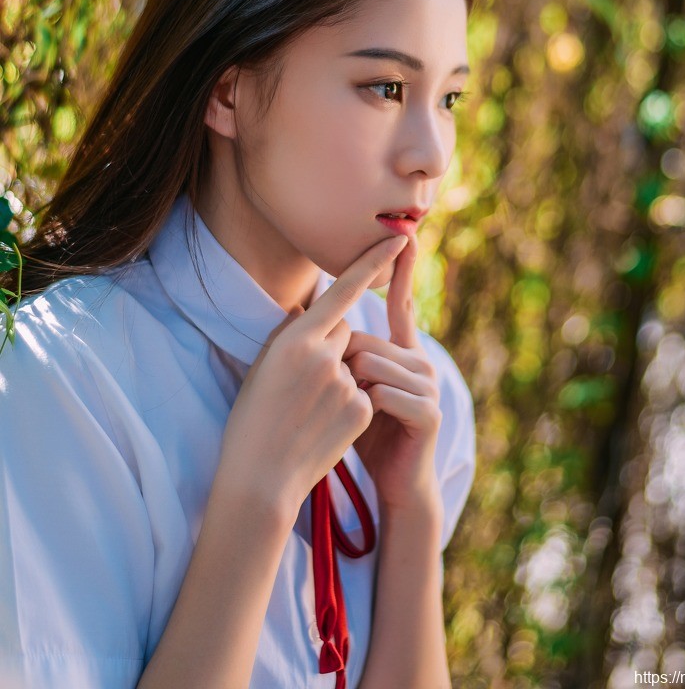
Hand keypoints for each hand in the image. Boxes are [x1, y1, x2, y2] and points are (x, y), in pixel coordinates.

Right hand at [214, 234, 408, 517]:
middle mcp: (323, 355)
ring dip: (340, 380)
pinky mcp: (361, 410)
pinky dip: (349, 406)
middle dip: (332, 348)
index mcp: (295, 339)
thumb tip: (310, 308)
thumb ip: (290, 332)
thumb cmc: (253, 418)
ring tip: (308, 412)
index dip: (372, 262)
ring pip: (354, 366)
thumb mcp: (263, 366)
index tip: (397, 238)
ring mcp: (344, 383)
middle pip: (344, 333)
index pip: (341, 291)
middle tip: (303, 385)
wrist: (260, 478)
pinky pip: (362, 394)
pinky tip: (324, 427)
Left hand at [345, 237, 443, 514]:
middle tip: (346, 402)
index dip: (403, 268)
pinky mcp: (428, 411)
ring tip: (357, 415)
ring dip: (350, 389)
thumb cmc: (366, 436)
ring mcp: (429, 386)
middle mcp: (421, 362)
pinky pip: (380, 392)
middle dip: (341, 368)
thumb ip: (339, 353)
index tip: (406, 234)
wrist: (397, 486)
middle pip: (364, 340)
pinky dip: (364, 408)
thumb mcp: (350, 389)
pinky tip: (370, 424)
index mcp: (403, 353)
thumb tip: (303, 311)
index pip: (401, 303)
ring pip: (369, 363)